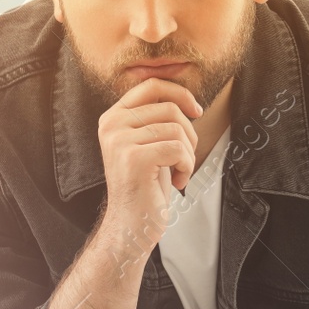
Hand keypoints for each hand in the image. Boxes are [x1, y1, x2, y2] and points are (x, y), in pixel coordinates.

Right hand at [95, 78, 201, 257]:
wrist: (131, 224)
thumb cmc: (145, 185)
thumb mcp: (147, 143)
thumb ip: (155, 117)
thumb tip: (184, 95)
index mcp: (113, 117)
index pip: (152, 85)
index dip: (180, 93)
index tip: (196, 110)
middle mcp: (112, 125)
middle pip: (170, 108)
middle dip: (188, 134)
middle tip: (184, 158)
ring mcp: (120, 141)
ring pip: (177, 130)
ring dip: (188, 154)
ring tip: (178, 171)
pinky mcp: (134, 158)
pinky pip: (178, 149)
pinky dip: (187, 166)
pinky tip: (177, 181)